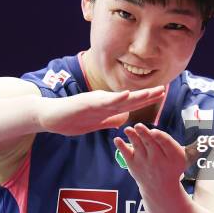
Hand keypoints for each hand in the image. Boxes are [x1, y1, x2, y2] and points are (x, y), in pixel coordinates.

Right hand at [38, 86, 164, 135]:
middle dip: (148, 95)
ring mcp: (96, 101)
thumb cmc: (70, 119)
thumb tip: (125, 120)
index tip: (161, 94)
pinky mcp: (86, 103)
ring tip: (152, 91)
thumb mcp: (95, 123)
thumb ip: (110, 121)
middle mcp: (104, 101)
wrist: (49, 116)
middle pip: (130, 98)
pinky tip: (127, 95)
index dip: (146, 99)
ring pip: (121, 99)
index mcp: (107, 107)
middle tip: (165, 89)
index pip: (131, 103)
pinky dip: (116, 98)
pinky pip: (103, 102)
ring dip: (137, 95)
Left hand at [114, 123, 186, 194]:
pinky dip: (121, 147)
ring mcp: (144, 163)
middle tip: (138, 125)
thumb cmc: (170, 165)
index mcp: (173, 155)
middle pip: (151, 145)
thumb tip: (153, 131)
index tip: (154, 132)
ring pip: (138, 147)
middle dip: (144, 135)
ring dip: (132, 137)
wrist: (160, 188)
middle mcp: (158, 160)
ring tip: (127, 129)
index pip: (166, 145)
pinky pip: (126, 154)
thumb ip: (169, 142)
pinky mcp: (134, 165)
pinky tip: (117, 139)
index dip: (160, 138)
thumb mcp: (178, 156)